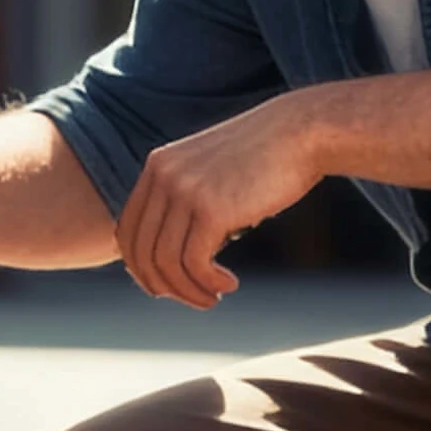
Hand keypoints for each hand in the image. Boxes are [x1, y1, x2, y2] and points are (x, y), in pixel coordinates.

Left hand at [116, 96, 322, 307]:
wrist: (303, 132)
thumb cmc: (266, 157)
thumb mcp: (212, 173)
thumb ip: (188, 201)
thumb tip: (175, 254)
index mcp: (158, 166)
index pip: (127, 229)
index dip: (140, 266)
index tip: (165, 285)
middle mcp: (163, 176)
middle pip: (140, 250)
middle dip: (161, 284)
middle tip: (191, 298)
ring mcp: (184, 191)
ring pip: (165, 262)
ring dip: (188, 290)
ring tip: (212, 299)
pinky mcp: (211, 208)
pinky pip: (193, 262)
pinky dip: (207, 283)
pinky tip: (229, 285)